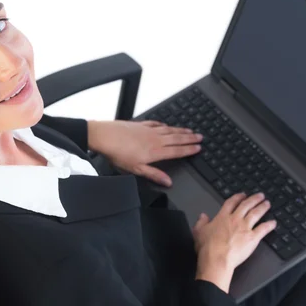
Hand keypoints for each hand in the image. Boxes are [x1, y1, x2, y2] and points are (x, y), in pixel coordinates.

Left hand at [87, 119, 202, 185]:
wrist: (105, 136)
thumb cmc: (118, 154)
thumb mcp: (136, 169)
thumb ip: (153, 174)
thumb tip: (168, 182)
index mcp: (155, 151)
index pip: (176, 150)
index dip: (188, 150)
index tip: (198, 147)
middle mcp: (155, 139)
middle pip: (176, 138)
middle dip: (189, 138)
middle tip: (200, 137)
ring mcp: (148, 130)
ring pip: (169, 130)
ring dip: (180, 130)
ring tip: (189, 131)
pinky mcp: (140, 124)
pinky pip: (156, 124)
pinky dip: (164, 124)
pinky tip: (166, 125)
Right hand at [191, 192, 276, 293]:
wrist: (217, 259)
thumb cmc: (207, 248)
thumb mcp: (198, 232)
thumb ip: (201, 222)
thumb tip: (203, 216)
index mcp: (222, 217)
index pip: (231, 203)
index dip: (238, 197)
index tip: (242, 195)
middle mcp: (235, 220)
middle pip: (246, 205)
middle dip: (254, 199)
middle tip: (260, 195)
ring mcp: (245, 228)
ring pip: (256, 213)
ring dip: (262, 207)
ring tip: (267, 203)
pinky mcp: (253, 238)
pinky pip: (263, 229)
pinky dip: (269, 225)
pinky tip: (273, 222)